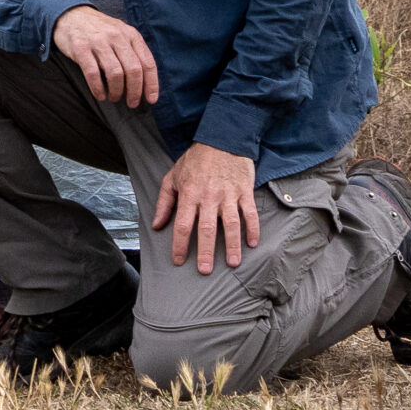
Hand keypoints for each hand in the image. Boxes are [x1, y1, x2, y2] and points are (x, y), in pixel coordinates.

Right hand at [53, 5, 158, 106]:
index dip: (151, 84)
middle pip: (133, 70)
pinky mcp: (81, 48)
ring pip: (115, 73)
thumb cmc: (99, 30)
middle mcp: (117, 37)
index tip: (150, 99)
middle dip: (134, 91)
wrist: (71, 14)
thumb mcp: (121, 34)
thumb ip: (133, 51)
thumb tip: (144, 82)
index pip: (147, 63)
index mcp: (131, 34)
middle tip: (131, 103)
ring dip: (116, 91)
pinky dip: (98, 88)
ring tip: (114, 98)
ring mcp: (98, 42)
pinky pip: (92, 73)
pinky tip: (100, 94)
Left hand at [152, 143, 258, 273]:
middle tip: (205, 270)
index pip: (183, 224)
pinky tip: (252, 243)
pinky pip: (250, 213)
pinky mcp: (244, 191)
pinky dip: (253, 229)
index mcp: (189, 194)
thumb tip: (157, 225)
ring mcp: (228, 194)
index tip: (179, 260)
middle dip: (206, 251)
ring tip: (233, 263)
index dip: (180, 244)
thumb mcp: (172, 177)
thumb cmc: (195, 161)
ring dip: (232, 245)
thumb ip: (164, 202)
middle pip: (207, 229)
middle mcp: (209, 197)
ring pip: (231, 224)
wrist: (221, 139)